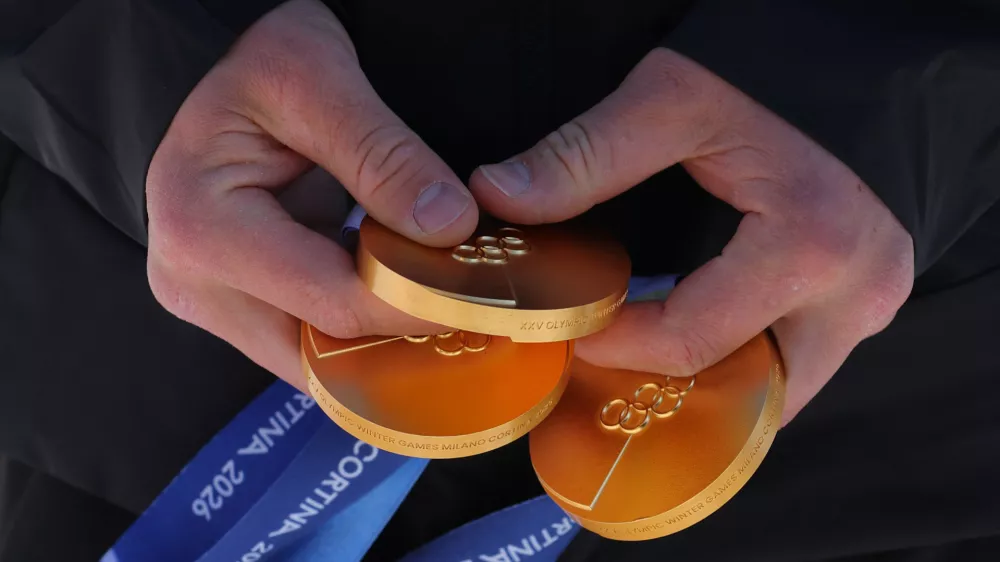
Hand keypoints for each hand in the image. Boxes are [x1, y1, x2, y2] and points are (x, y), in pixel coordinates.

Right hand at [146, 0, 476, 389]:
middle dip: (401, 341)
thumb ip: (383, 153)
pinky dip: (361, 335)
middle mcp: (191, 283)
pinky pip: (307, 345)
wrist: (229, 84)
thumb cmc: (259, 69)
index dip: (415, 306)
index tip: (484, 295)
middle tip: (479, 320)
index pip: (331, 302)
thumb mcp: (317, 79)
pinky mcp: (234, 309)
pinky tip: (412, 313)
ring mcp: (210, 304)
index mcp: (201, 229)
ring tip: (452, 319)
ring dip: (383, 348)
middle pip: (320, 351)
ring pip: (314, 364)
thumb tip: (448, 227)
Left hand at [469, 49, 913, 422]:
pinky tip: (697, 342)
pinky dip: (745, 367)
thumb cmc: (773, 70)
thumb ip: (585, 154)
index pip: (692, 342)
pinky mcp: (873, 301)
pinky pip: (801, 365)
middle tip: (609, 366)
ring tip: (649, 360)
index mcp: (810, 248)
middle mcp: (856, 295)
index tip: (570, 332)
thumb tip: (497, 194)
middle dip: (673, 393)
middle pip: (746, 394)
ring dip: (713, 390)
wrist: (861, 62)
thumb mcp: (672, 99)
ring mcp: (874, 304)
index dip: (619, 348)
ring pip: (780, 392)